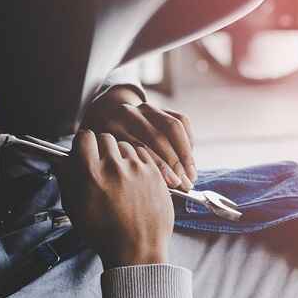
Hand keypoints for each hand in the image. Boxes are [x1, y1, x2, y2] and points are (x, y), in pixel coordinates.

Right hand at [55, 130, 173, 267]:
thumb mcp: (75, 209)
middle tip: (101, 165)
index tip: (84, 152)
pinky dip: (136, 162)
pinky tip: (133, 178)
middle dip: (101, 149)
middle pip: (105, 138)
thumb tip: (62, 160)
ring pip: (125, 146)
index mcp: (91, 173)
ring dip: (119, 156)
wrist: (137, 251)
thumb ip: (66, 180)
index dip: (82, 144)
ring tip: (119, 175)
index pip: (84, 137)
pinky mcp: (155, 173)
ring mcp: (137, 169)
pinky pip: (142, 155)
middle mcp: (114, 166)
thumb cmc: (103, 234)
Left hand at [82, 86, 196, 188]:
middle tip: (186, 183)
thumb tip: (155, 191)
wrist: (106, 117)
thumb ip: (125, 169)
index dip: (161, 166)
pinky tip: (189, 160)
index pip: (140, 147)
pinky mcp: (160, 106)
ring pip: (174, 126)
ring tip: (191, 174)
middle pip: (159, 136)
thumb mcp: (108, 157)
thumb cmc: (108, 150)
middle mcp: (129, 113)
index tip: (174, 184)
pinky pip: (181, 120)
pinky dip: (188, 141)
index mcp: (113, 127)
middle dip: (176, 162)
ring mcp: (146, 108)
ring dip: (186, 152)